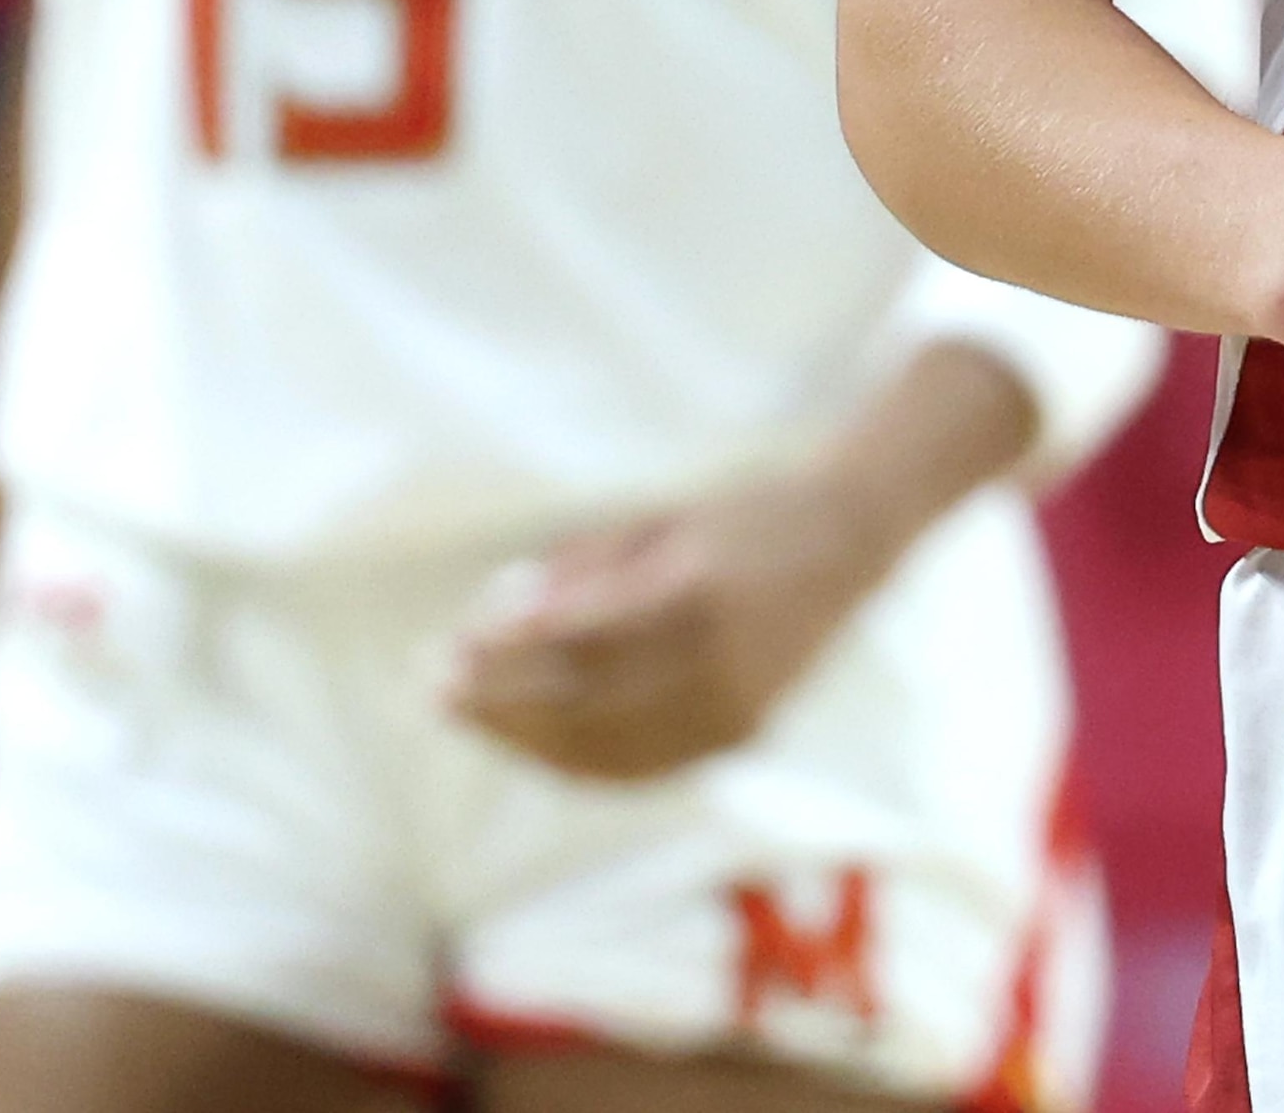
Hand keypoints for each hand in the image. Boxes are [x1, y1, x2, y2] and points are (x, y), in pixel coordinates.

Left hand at [444, 476, 890, 781]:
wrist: (848, 542)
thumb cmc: (741, 516)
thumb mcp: (657, 521)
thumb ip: (580, 571)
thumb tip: (496, 617)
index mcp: (695, 592)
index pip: (577, 641)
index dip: (505, 655)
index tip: (447, 651)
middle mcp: (717, 661)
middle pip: (583, 704)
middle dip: (498, 703)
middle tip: (435, 691)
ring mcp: (732, 709)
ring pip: (606, 750)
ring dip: (525, 740)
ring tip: (470, 719)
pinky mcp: (738, 736)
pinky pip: (641, 767)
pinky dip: (577, 761)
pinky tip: (531, 743)